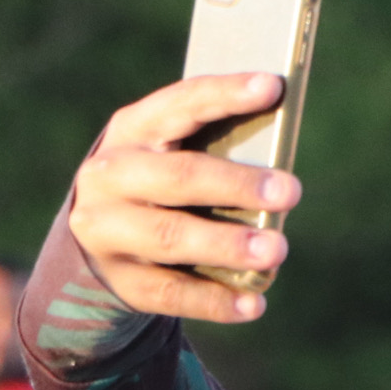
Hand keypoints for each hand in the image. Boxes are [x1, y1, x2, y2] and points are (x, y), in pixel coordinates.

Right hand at [67, 72, 302, 321]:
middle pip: (178, 177)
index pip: (181, 104)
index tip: (273, 87)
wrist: (99, 238)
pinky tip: (255, 302)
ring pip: (171, 237)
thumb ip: (215, 147)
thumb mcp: (173, 152)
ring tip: (276, 251)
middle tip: (291, 191)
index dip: (225, 95)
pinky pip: (171, 292)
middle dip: (236, 184)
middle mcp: (110, 176)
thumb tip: (280, 165)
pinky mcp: (121, 280)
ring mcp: (108, 231)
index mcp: (132, 129)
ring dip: (228, 245)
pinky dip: (216, 299)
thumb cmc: (162, 181)